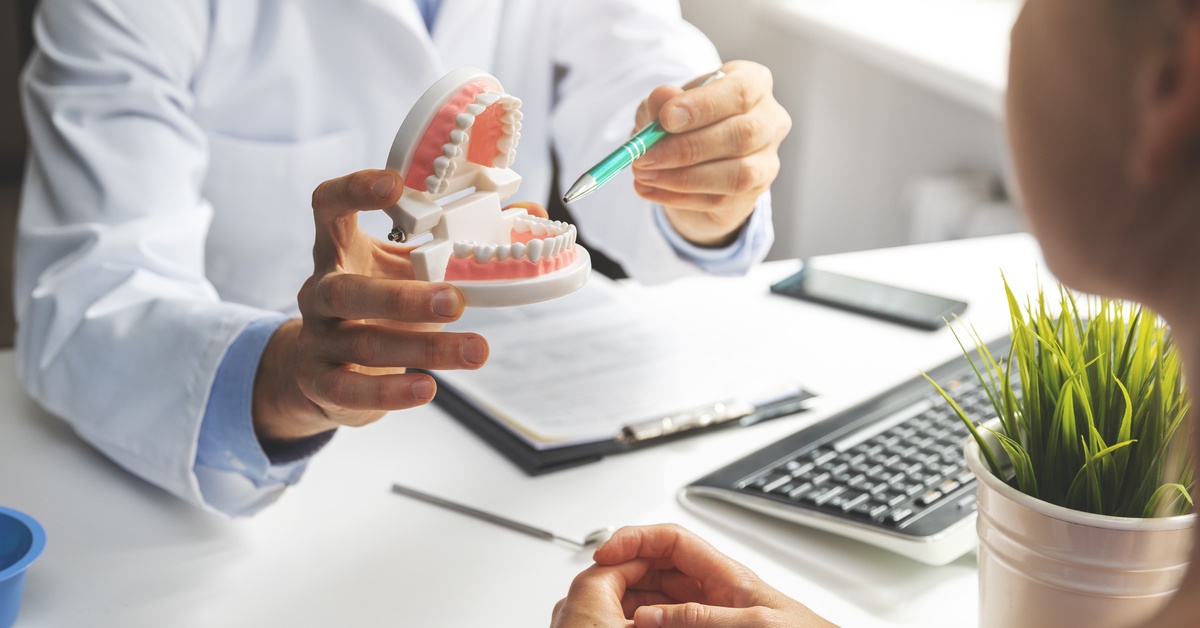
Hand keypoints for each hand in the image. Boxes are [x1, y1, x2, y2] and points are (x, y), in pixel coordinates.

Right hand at [251, 169, 490, 441]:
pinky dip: (391, 392)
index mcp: (340, 249)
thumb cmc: (381, 305)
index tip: (395, 185)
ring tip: (476, 351)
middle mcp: (319, 290)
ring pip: (365, 342)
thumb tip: (531, 212)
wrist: (325, 370)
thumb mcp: (411, 267)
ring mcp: (317, 337)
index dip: (354, 190)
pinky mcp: (321, 381)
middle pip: (347, 289)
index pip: (328, 205)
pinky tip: (427, 389)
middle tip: (456, 300)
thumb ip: (461, 240)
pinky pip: (351, 388)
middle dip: (403, 297)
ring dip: (423, 349)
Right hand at [552, 524, 836, 627]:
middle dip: (626, 568)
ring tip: (610, 606)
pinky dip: (645, 619)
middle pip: (658, 564)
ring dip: (632, 596)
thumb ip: (700, 617)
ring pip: (658, 594)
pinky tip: (633, 625)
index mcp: (726, 575)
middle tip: (600, 582)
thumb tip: (650, 615)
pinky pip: (668, 618)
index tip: (606, 553)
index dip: (634, 539)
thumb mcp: (753, 625)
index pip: (671, 540)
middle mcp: (714, 589)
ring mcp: (711, 611)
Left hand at [632, 61, 791, 246]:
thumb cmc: (683, 122)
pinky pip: (720, 199)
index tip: (665, 119)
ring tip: (644, 174)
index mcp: (753, 83)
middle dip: (687, 148)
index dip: (703, 106)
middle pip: (742, 134)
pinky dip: (678, 197)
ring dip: (683, 177)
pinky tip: (649, 189)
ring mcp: (767, 159)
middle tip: (645, 156)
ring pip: (737, 174)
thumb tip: (662, 97)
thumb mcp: (664, 106)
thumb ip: (662, 102)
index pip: (740, 91)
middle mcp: (770, 119)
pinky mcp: (754, 193)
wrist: (693, 160)